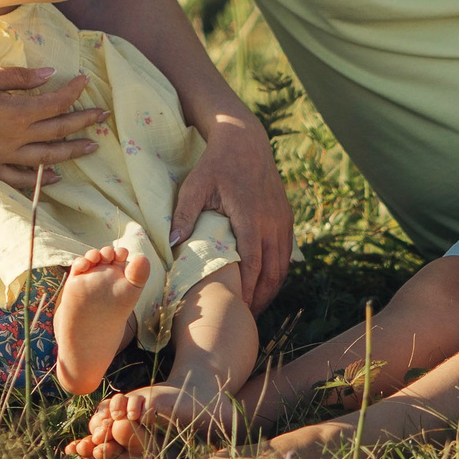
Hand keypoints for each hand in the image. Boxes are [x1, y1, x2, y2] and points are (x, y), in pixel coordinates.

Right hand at [0, 64, 105, 179]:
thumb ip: (18, 78)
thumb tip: (49, 75)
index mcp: (14, 111)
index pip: (55, 102)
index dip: (74, 91)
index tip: (85, 80)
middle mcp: (12, 138)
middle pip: (58, 131)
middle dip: (83, 122)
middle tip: (103, 116)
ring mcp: (0, 157)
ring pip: (46, 158)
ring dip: (71, 152)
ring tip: (91, 146)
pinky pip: (20, 178)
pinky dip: (40, 180)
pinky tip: (53, 177)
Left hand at [170, 114, 292, 311]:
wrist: (245, 141)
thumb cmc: (216, 165)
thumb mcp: (195, 186)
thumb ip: (184, 215)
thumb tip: (171, 246)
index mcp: (251, 218)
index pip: (253, 265)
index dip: (248, 291)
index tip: (238, 310)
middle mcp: (272, 222)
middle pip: (273, 271)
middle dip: (262, 297)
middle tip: (247, 317)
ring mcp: (282, 220)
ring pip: (283, 265)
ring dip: (272, 288)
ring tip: (257, 306)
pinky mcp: (286, 217)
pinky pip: (287, 252)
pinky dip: (279, 272)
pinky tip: (267, 283)